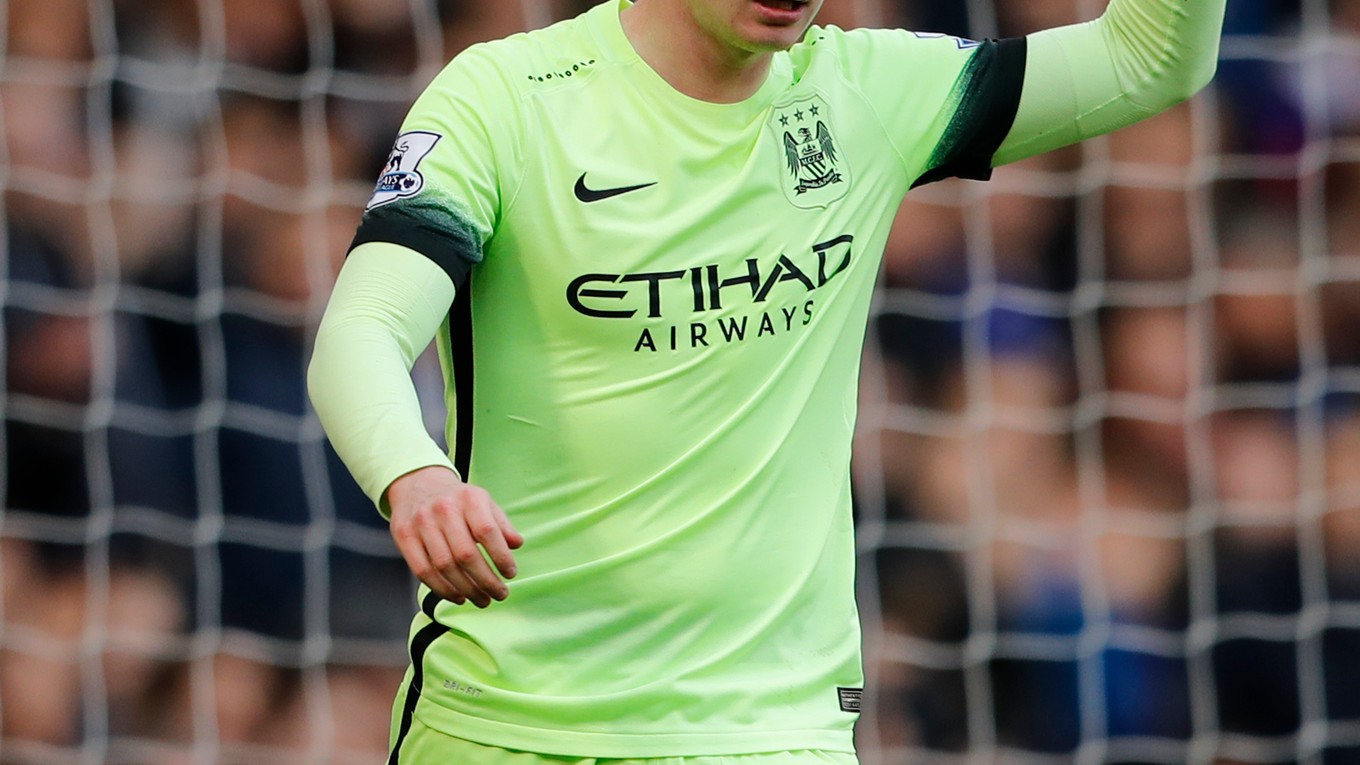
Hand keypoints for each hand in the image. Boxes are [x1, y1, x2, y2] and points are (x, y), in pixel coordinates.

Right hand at [385, 466, 523, 607]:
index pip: (487, 531)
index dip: (501, 556)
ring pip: (444, 566)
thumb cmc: (457, 500)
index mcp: (469, 499)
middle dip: (486, 581)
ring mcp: (421, 523)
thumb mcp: (483, 502)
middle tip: (500, 595)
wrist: (418, 484)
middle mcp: (444, 509)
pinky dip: (442, 589)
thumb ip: (501, 523)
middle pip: (465, 554)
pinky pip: (423, 571)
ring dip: (466, 590)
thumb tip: (517, 544)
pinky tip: (458, 597)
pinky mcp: (405, 537)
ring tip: (482, 600)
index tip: (510, 574)